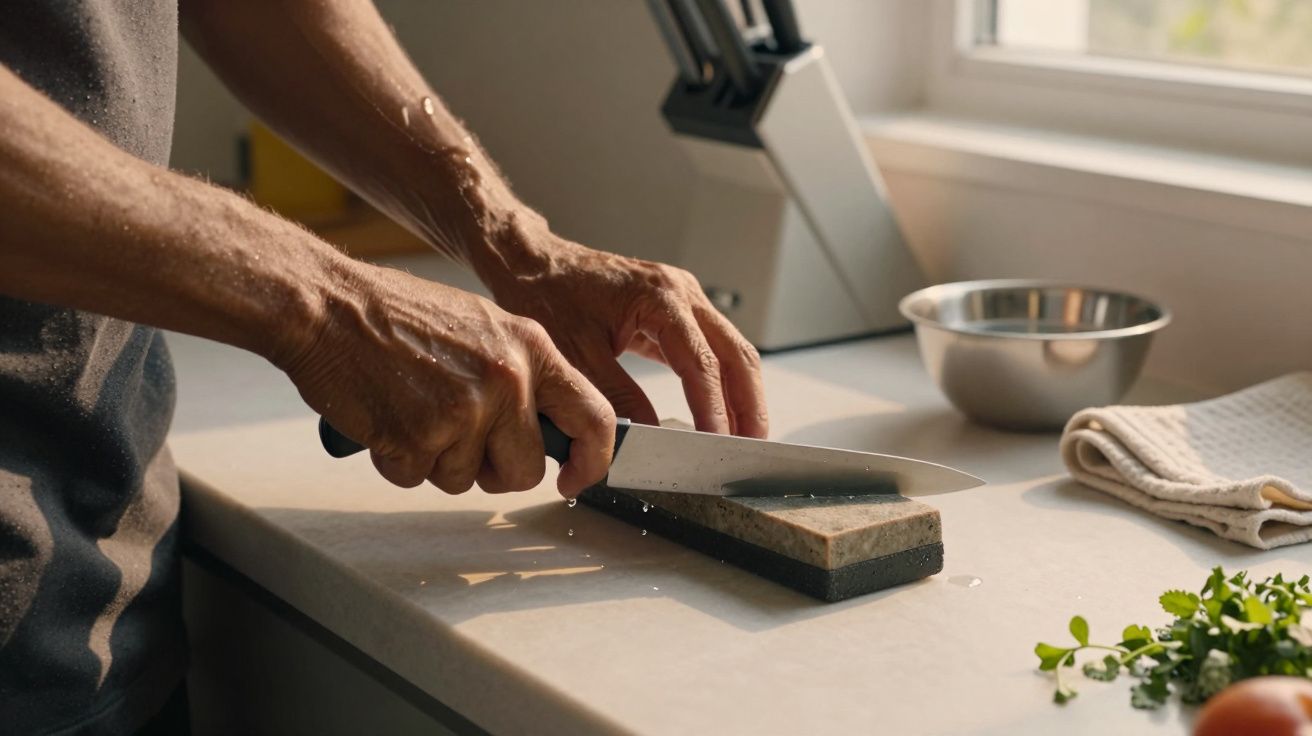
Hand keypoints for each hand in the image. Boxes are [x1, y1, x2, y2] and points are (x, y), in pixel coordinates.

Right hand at [278, 260, 615, 496]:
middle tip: (460, 440)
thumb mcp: (485, 328)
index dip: (591, 460)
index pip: (594, 417)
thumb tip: (551, 429)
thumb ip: (524, 375)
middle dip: (494, 471)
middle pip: (526, 470)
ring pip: (465, 480)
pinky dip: (398, 460)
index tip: (574, 478)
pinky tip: (387, 417)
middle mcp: (507, 379)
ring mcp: (464, 410)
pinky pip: (417, 479)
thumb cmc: (397, 315)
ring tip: (414, 409)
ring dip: (436, 461)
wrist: (328, 306)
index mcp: (531, 348)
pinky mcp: (418, 438)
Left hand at [479, 221, 767, 437]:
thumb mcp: (578, 355)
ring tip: (744, 435)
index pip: (702, 364)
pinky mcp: (672, 310)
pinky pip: (709, 347)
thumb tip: (650, 437)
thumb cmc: (546, 295)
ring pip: (730, 350)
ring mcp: (681, 298)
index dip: (713, 409)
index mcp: (660, 298)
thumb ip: (617, 397)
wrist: (530, 261)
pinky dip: (719, 381)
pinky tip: (719, 409)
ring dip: (740, 393)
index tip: (716, 444)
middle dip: (748, 404)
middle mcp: (680, 292)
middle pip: (735, 354)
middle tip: (752, 445)